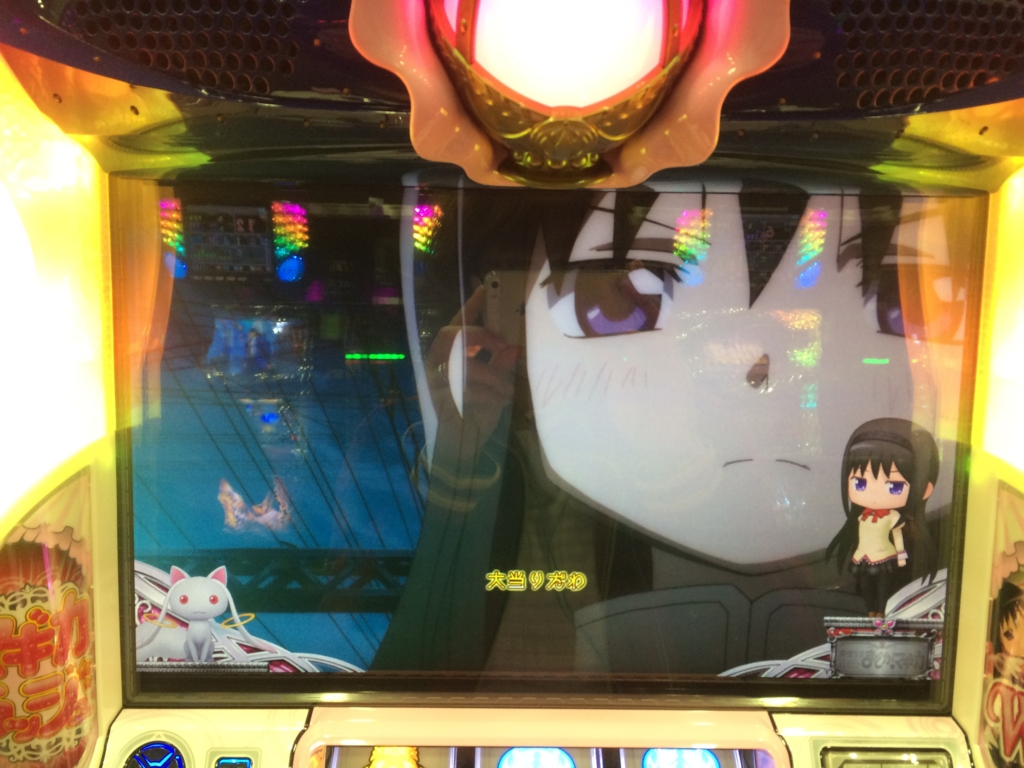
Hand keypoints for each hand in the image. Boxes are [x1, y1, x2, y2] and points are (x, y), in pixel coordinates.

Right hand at [426, 286, 519, 465]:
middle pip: (451, 335)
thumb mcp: (497, 383)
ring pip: (461, 364)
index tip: (484, 287)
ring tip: (508, 390)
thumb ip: (501, 364)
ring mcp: (435, 380)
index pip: (460, 323)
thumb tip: (513, 348)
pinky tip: (500, 403)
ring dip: (491, 376)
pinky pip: (465, 389)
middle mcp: (438, 362)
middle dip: (479, 336)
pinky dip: (488, 395)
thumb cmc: (480, 410)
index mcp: (453, 353)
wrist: (465, 444)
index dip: (470, 305)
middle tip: (503, 346)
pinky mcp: (438, 399)